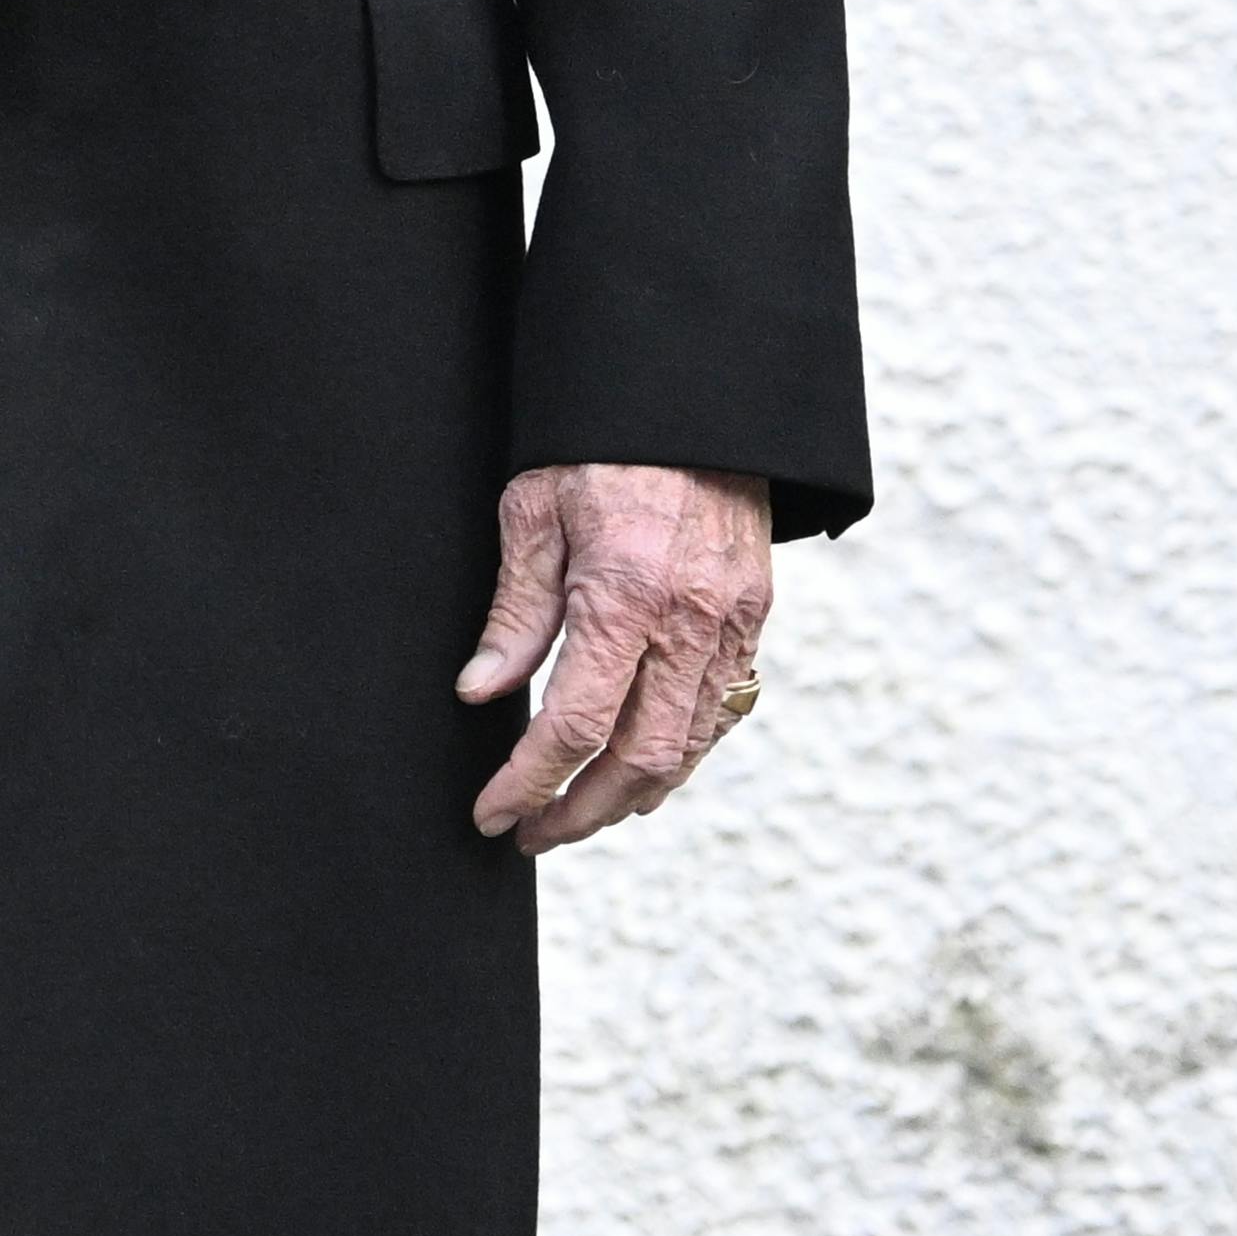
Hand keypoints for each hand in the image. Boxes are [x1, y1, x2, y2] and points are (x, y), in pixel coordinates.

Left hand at [460, 462, 772, 847]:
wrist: (695, 401)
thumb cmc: (599, 446)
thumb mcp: (533, 510)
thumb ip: (516, 610)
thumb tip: (481, 693)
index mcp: (626, 596)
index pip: (576, 725)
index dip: (529, 782)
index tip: (492, 814)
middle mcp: (689, 624)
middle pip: (640, 760)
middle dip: (580, 812)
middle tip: (531, 834)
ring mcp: (732, 627)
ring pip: (689, 748)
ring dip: (632, 797)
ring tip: (577, 815)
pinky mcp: (755, 619)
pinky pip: (722, 712)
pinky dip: (682, 756)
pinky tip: (644, 772)